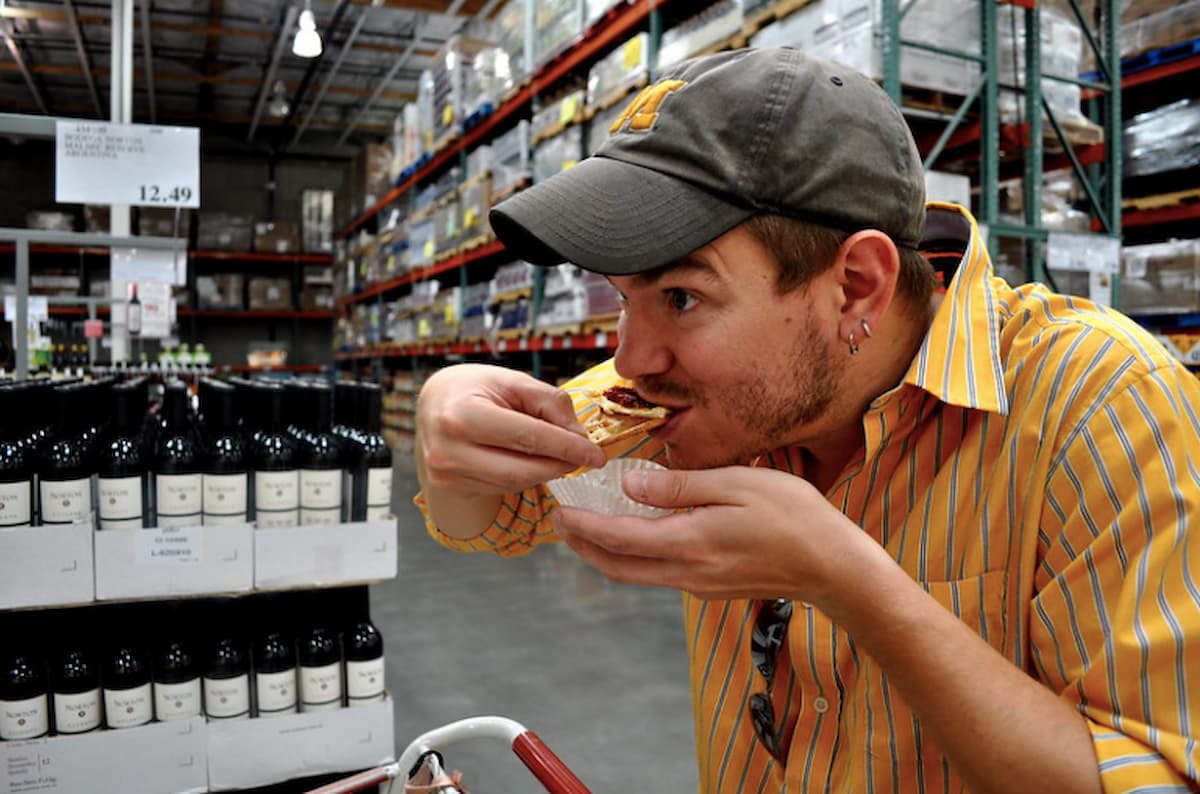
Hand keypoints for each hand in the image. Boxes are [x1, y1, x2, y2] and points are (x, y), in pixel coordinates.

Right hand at [416, 363, 606, 495]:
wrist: (432, 405)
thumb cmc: (474, 388)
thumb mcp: (512, 381)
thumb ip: (549, 402)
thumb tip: (579, 436)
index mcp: (462, 415)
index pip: (528, 437)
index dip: (567, 447)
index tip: (596, 454)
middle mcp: (449, 450)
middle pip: (523, 470)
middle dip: (561, 464)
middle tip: (585, 457)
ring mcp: (448, 473)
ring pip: (515, 483)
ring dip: (547, 471)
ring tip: (561, 455)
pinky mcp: (452, 486)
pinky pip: (502, 487)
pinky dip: (526, 475)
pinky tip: (533, 461)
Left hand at [551, 465, 885, 606]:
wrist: (833, 567)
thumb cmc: (794, 517)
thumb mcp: (738, 484)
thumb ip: (681, 487)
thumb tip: (631, 486)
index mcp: (690, 543)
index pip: (619, 538)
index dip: (584, 525)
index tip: (559, 508)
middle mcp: (687, 572)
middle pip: (617, 566)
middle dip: (583, 545)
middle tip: (560, 521)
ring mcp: (698, 585)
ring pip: (636, 574)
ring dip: (605, 553)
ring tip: (586, 529)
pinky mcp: (710, 587)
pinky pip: (659, 573)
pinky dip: (634, 555)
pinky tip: (636, 534)